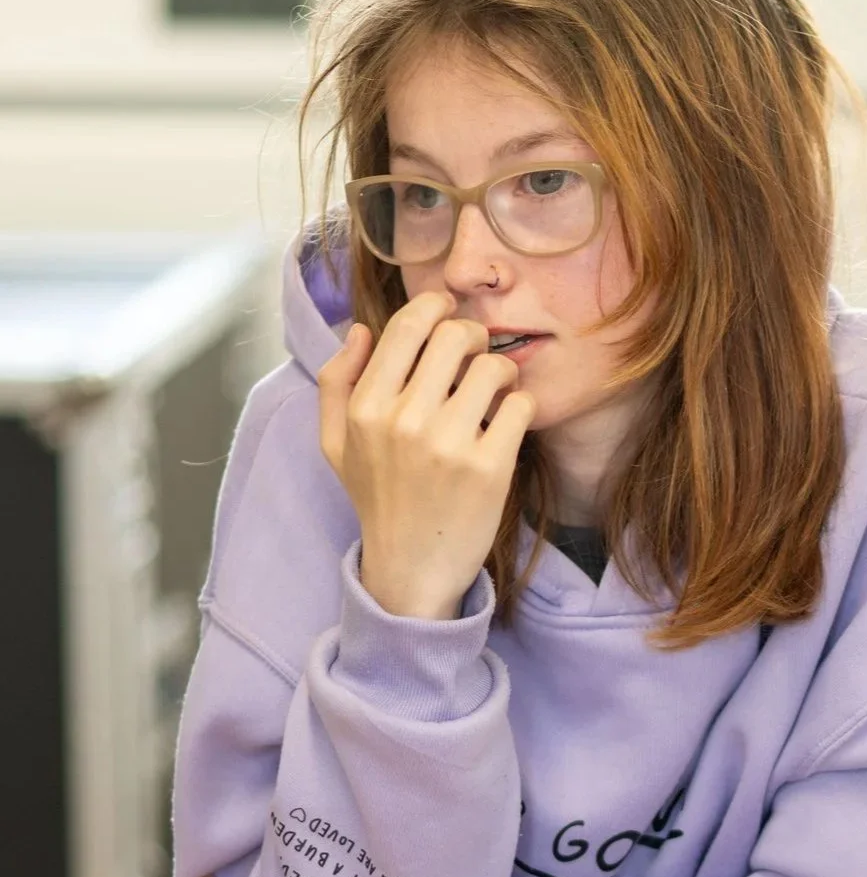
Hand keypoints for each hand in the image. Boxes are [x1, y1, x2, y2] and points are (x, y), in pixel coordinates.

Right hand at [318, 291, 535, 619]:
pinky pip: (520, 405)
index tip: (448, 311)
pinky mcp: (490, 468)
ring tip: (496, 390)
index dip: (435, 306)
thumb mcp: (336, 444)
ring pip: (493, 367)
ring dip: (501, 371)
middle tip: (477, 352)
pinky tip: (508, 421)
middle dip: (473, 334)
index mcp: (367, 408)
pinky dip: (520, 405)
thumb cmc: (377, 500)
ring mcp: (449, 444)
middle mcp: (405, 421)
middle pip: (456, 336)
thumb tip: (361, 330)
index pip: (407, 327)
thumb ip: (336, 383)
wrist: (411, 570)